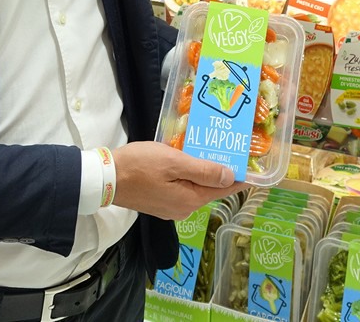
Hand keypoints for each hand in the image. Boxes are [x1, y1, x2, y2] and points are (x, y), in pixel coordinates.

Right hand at [111, 141, 248, 220]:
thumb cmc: (140, 165)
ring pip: (196, 188)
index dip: (241, 177)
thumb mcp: (175, 162)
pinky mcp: (160, 202)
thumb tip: (231, 177)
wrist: (105, 178)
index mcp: (191, 200)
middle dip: (222, 172)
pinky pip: (182, 188)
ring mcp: (170, 208)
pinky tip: (189, 161)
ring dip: (205, 172)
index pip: (224, 189)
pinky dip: (189, 175)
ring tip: (212, 151)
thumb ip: (204, 170)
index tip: (254, 167)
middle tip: (233, 150)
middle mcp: (184, 209)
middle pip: (210, 188)